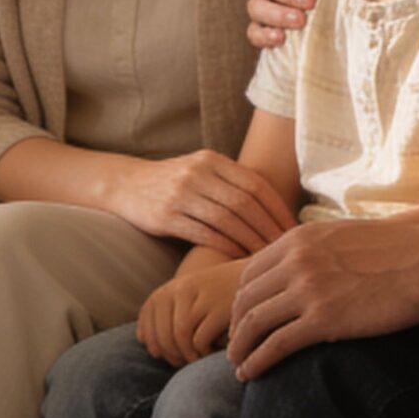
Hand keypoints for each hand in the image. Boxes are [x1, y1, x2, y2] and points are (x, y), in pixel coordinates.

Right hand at [108, 150, 298, 254]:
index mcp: (212, 160)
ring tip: (266, 256)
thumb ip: (231, 182)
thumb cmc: (173, 182)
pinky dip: (225, 246)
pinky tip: (238, 257)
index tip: (293, 229)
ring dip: (250, 240)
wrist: (125, 185)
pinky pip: (203, 234)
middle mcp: (198, 173)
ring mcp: (180, 193)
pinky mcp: (165, 216)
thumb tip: (275, 207)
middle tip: (285, 248)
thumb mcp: (201, 170)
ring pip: (227, 219)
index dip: (278, 208)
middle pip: (245, 203)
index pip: (255, 184)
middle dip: (269, 227)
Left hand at [137, 259, 246, 365]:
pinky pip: (200, 340)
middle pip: (162, 335)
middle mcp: (181, 289)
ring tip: (198, 358)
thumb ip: (165, 313)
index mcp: (169, 289)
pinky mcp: (220, 309)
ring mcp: (201, 298)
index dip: (155, 347)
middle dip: (172, 356)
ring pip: (179, 337)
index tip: (169, 356)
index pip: (147, 328)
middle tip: (185, 363)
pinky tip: (213, 351)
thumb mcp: (189, 297)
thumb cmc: (219, 295)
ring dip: (187, 355)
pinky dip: (203, 351)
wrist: (257, 278)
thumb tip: (141, 339)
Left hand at [227, 217, 418, 378]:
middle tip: (235, 344)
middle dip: (234, 324)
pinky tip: (250, 374)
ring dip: (239, 347)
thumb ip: (320, 249)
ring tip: (238, 364)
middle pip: (244, 297)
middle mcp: (296, 261)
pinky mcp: (323, 320)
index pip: (250, 271)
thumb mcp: (347, 236)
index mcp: (300, 239)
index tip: (242, 317)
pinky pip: (275, 345)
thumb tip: (312, 264)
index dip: (240, 299)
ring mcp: (307, 290)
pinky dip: (256, 362)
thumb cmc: (400, 251)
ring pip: (252, 322)